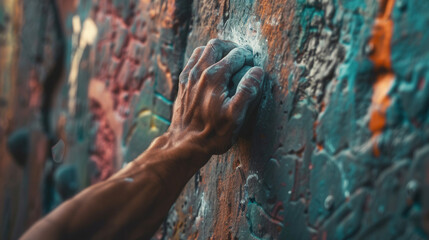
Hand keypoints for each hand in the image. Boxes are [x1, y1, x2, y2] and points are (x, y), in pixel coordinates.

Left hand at [168, 39, 264, 159]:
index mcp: (215, 77)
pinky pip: (193, 59)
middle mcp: (200, 71)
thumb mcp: (236, 116)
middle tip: (243, 56)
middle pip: (218, 45)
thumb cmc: (213, 132)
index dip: (248, 57)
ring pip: (204, 49)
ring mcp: (189, 75)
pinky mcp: (183, 82)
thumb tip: (257, 72)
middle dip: (233, 48)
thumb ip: (247, 91)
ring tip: (229, 60)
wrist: (186, 142)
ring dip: (218, 51)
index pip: (236, 55)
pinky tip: (212, 68)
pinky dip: (205, 57)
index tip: (254, 63)